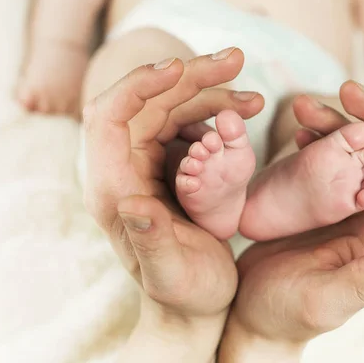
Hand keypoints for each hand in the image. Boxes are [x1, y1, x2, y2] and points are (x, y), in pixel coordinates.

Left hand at [83, 49, 263, 360]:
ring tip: (253, 98)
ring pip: (171, 108)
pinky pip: (190, 123)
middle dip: (190, 78)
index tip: (180, 68)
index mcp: (114, 189)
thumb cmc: (184, 293)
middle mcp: (125, 168)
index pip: (109, 118)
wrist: (196, 300)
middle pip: (146, 102)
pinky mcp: (170, 164)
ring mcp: (147, 163)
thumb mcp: (170, 274)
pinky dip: (218, 112)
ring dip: (210, 93)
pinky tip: (247, 113)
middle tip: (235, 62)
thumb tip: (133, 202)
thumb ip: (151, 242)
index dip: (139, 85)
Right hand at [219, 82, 363, 360]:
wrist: (256, 311)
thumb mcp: (327, 300)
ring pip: (363, 150)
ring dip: (342, 122)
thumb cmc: (288, 313)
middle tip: (346, 90)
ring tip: (304, 105)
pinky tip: (298, 128)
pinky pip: (332, 157)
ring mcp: (351, 205)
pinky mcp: (325, 199)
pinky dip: (319, 137)